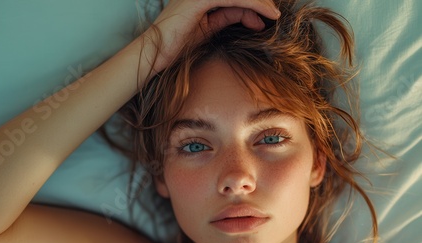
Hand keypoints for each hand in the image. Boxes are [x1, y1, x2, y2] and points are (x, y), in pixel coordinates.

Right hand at [144, 0, 279, 71]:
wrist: (153, 53)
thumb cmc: (175, 45)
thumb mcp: (207, 28)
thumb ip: (225, 17)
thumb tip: (248, 15)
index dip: (252, 4)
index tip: (268, 17)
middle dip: (257, 2)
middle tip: (273, 14)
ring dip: (260, 2)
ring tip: (273, 15)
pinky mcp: (198, 0)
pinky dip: (253, 5)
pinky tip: (266, 14)